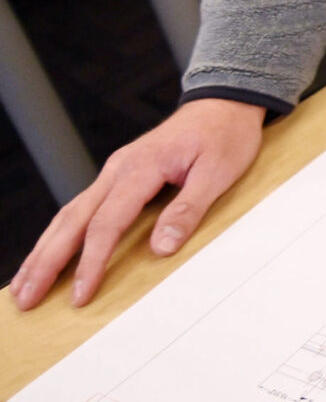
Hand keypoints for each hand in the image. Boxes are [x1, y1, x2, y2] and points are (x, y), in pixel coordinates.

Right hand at [12, 98, 265, 309]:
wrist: (224, 101)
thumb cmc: (225, 135)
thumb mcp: (219, 172)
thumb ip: (189, 209)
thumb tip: (161, 248)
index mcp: (141, 167)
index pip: (106, 223)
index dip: (91, 262)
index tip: (81, 295)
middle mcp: (118, 169)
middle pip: (72, 221)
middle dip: (46, 263)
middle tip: (26, 300)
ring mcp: (114, 171)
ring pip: (68, 215)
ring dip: (43, 252)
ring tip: (23, 286)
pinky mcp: (118, 176)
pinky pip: (80, 208)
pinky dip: (59, 235)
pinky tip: (48, 254)